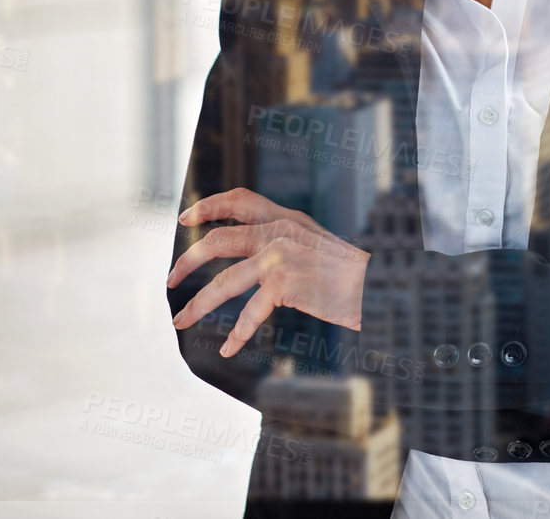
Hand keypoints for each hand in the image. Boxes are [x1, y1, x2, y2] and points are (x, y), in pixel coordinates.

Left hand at [168, 188, 369, 356]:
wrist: (379, 280)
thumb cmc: (351, 270)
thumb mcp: (316, 241)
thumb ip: (286, 239)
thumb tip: (254, 251)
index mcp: (286, 217)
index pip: (239, 199)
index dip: (207, 206)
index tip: (184, 218)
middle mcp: (279, 232)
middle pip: (217, 240)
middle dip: (186, 262)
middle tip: (170, 280)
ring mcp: (279, 257)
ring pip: (223, 282)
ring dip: (197, 305)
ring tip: (180, 320)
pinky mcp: (285, 284)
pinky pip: (250, 314)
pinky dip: (237, 336)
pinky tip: (227, 349)